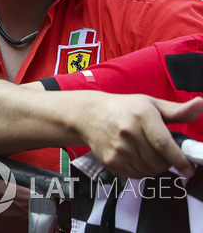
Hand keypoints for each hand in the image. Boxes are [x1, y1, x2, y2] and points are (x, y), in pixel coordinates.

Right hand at [79, 94, 202, 177]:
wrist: (89, 115)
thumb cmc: (123, 108)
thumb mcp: (150, 104)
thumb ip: (178, 110)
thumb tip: (200, 105)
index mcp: (142, 115)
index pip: (164, 144)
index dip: (180, 160)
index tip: (189, 168)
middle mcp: (128, 132)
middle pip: (159, 161)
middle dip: (167, 162)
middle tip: (162, 152)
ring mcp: (118, 148)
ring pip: (149, 170)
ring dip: (154, 167)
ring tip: (147, 152)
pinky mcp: (111, 160)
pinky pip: (136, 175)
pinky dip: (141, 170)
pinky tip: (135, 157)